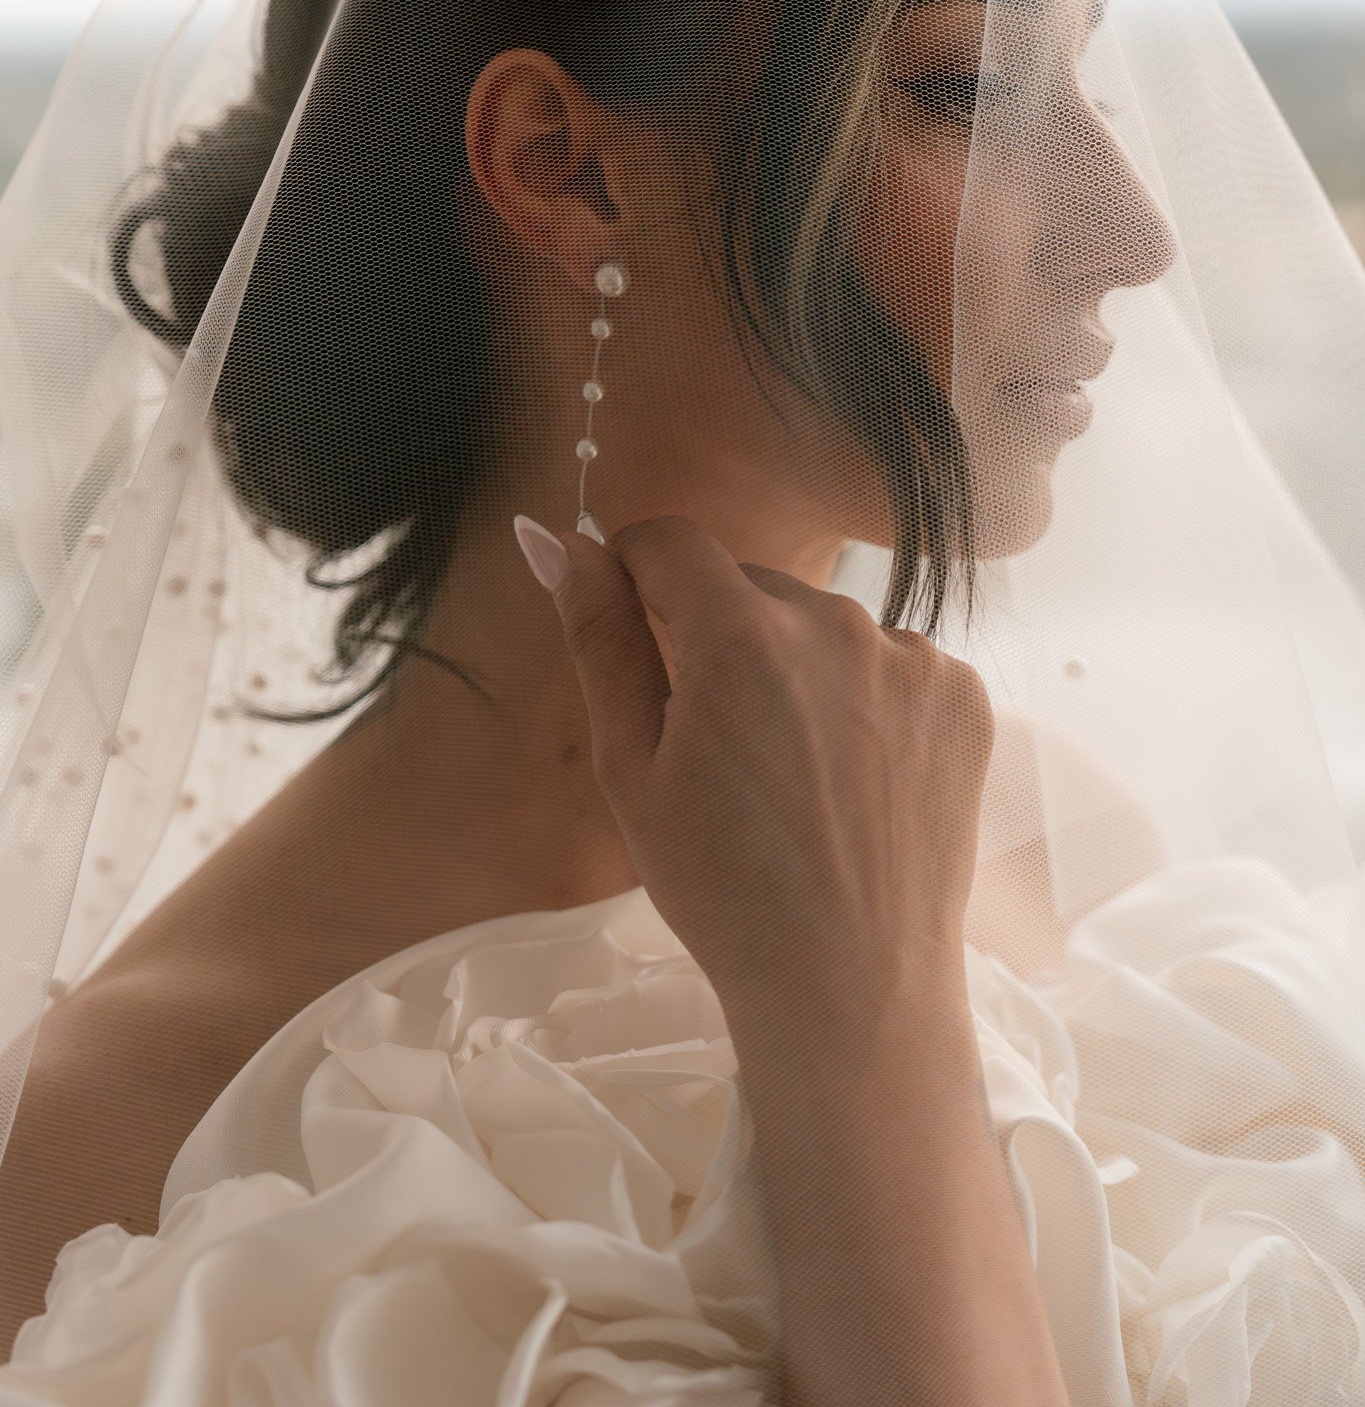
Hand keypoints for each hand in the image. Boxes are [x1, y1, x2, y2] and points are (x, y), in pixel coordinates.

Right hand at [528, 513, 994, 1024]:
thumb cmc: (722, 890)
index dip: (634, 567)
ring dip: (793, 667)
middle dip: (716, 636)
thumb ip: (599, 638)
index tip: (627, 614)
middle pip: (748, 587)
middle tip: (712, 743)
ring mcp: (912, 657)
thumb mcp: (630, 769)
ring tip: (790, 774)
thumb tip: (557, 541)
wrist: (853, 989)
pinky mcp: (962, 694)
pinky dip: (861, 699)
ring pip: (820, 626)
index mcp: (742, 637)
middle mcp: (837, 623)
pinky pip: (887, 662)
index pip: (672, 541)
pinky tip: (851, 778)